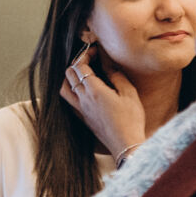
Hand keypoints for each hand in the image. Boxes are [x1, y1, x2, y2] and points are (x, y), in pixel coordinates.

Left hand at [60, 43, 145, 159]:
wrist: (126, 144)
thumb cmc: (131, 120)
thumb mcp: (129, 93)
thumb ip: (116, 75)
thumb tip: (107, 64)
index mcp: (94, 91)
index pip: (81, 66)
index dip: (86, 54)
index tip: (95, 51)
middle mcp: (83, 100)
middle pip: (69, 75)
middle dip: (77, 62)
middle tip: (90, 59)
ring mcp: (81, 110)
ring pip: (64, 88)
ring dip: (70, 77)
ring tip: (81, 73)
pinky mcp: (83, 119)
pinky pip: (69, 102)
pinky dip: (71, 91)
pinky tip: (82, 91)